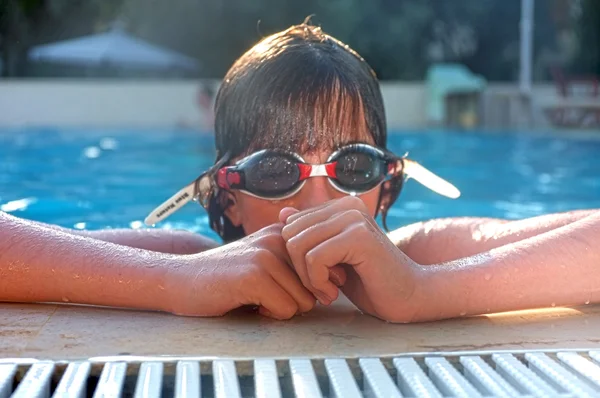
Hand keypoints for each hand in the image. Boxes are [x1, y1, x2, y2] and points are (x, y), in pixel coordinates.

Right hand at [164, 224, 315, 319]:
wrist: (180, 279)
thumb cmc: (225, 275)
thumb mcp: (262, 258)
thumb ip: (295, 262)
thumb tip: (339, 278)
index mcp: (283, 232)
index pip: (323, 266)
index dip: (312, 285)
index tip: (290, 287)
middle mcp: (278, 238)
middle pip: (317, 287)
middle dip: (296, 300)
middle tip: (268, 295)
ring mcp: (266, 255)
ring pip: (305, 301)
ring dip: (283, 309)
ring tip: (257, 298)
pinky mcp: (254, 275)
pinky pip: (286, 310)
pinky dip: (269, 315)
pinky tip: (248, 303)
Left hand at [280, 196, 424, 321]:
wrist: (409, 297)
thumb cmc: (370, 281)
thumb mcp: (332, 258)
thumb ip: (311, 236)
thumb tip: (282, 213)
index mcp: (340, 207)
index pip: (291, 225)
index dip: (297, 257)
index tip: (320, 276)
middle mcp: (347, 206)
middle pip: (289, 234)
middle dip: (299, 267)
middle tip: (323, 285)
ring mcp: (353, 218)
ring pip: (297, 245)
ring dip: (308, 277)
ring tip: (329, 290)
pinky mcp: (358, 236)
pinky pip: (313, 258)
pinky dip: (317, 281)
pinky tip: (335, 292)